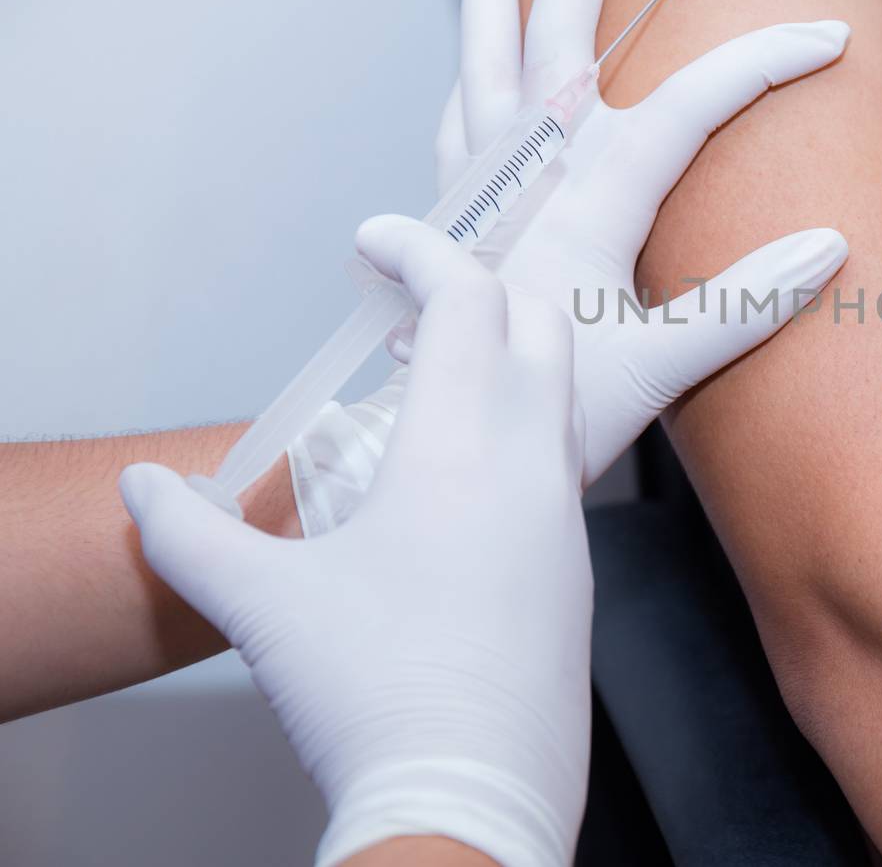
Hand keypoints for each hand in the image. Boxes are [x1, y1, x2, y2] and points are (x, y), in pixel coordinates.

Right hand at [123, 216, 590, 866]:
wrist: (468, 803)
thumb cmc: (378, 697)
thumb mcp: (261, 606)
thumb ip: (189, 535)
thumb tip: (145, 493)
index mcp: (463, 449)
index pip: (469, 298)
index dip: (425, 250)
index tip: (381, 240)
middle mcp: (532, 468)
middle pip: (540, 325)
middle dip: (484, 291)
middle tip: (414, 303)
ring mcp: (567, 519)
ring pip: (561, 396)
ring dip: (507, 362)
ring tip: (430, 386)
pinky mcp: (575, 569)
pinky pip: (561, 464)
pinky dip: (520, 431)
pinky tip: (460, 482)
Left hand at [291, 0, 848, 531]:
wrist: (450, 451)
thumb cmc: (549, 415)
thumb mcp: (656, 369)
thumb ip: (741, 305)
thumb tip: (831, 245)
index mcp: (585, 206)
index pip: (684, 110)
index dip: (761, 64)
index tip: (831, 36)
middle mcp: (524, 177)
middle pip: (557, 31)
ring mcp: (480, 188)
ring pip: (484, 53)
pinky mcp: (455, 213)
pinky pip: (460, 112)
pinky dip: (470, 63)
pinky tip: (475, 54)